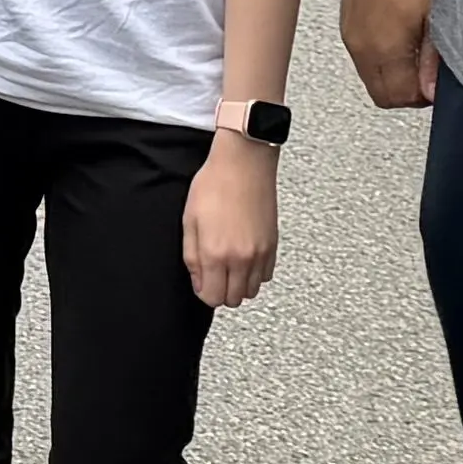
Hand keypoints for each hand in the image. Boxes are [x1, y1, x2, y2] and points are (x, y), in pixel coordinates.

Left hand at [184, 135, 280, 307]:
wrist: (243, 163)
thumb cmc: (214, 185)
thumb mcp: (190, 222)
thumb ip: (192, 258)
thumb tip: (199, 282)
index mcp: (216, 254)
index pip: (212, 298)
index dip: (204, 292)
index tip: (201, 281)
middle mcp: (241, 259)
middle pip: (233, 299)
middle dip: (221, 291)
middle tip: (214, 273)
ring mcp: (260, 253)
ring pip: (252, 291)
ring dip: (239, 284)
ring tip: (229, 265)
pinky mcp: (273, 245)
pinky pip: (265, 276)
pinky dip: (255, 274)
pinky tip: (244, 257)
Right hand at [339, 0, 437, 110]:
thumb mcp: (436, 16)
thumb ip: (432, 59)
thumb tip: (430, 93)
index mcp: (384, 50)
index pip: (398, 99)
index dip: (421, 97)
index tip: (435, 79)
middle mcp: (362, 49)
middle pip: (381, 95)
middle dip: (405, 92)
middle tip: (426, 70)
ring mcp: (351, 38)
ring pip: (371, 78)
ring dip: (392, 75)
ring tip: (414, 49)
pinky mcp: (347, 25)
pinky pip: (362, 58)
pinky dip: (380, 59)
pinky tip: (398, 35)